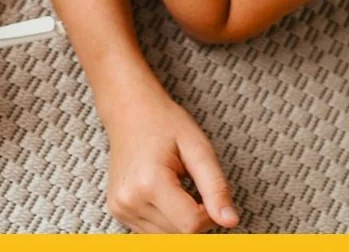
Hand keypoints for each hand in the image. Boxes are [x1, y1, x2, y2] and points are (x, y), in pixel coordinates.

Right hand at [101, 82, 238, 232]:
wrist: (129, 110)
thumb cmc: (164, 123)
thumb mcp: (198, 148)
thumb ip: (216, 187)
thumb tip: (231, 221)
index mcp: (149, 183)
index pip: (191, 225)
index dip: (210, 214)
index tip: (208, 191)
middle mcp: (129, 200)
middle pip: (179, 234)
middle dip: (196, 217)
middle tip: (192, 184)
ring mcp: (121, 208)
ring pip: (167, 237)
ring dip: (181, 220)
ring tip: (176, 185)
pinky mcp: (118, 211)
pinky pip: (153, 232)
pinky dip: (167, 220)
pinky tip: (165, 193)